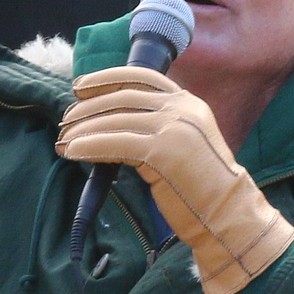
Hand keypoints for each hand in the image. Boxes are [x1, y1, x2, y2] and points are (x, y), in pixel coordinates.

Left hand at [56, 66, 293, 293]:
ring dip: (83, 129)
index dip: (107, 78)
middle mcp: (182, 109)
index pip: (142, 77)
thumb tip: (111, 123)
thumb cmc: (203, 188)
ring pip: (115, 120)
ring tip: (64, 140)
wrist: (229, 216)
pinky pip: (115, 143)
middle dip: (87, 108)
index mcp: (189, 103)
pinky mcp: (163, 152)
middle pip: (122, 97)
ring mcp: (174, 128)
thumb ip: (157, 127)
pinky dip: (89, 146)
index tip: (80, 87)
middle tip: (65, 121)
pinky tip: (73, 152)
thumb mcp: (184, 144)